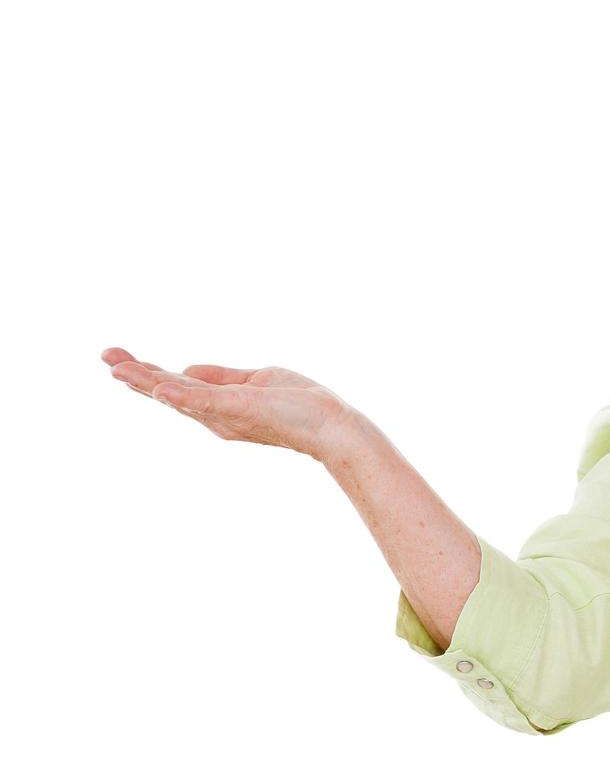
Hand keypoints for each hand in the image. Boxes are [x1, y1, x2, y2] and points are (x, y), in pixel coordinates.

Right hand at [102, 346, 358, 460]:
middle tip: (105, 356)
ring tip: (117, 368)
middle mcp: (216, 416)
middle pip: (168, 392)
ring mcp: (226, 414)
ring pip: (179, 395)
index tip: (117, 358)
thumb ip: (221, 377)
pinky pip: (206, 402)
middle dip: (136, 375)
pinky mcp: (240, 409)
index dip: (147, 373)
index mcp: (218, 407)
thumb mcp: (255, 381)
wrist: (331, 426)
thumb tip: (186, 370)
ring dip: (147, 381)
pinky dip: (183, 394)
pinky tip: (160, 388)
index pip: (175, 387)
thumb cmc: (300, 405)